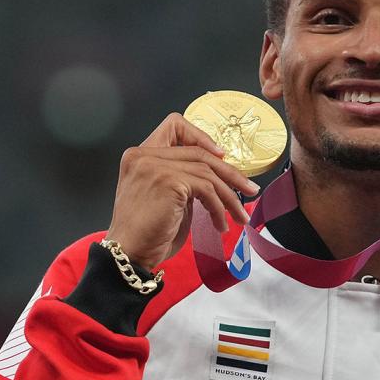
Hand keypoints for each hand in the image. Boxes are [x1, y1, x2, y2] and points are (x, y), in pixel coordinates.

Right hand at [107, 113, 259, 270]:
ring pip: (207, 171)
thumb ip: (182, 177)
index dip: (201, 136)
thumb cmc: (147, 232)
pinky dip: (219, 207)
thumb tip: (218, 173)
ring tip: (239, 215)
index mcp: (139, 155)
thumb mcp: (165, 196)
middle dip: (230, 173)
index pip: (174, 126)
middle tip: (249, 189)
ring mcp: (154, 166)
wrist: (129, 254)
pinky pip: (207, 189)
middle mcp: (143, 155)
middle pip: (199, 152)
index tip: (221, 156)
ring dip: (229, 196)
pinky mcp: (168, 181)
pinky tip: (220, 224)